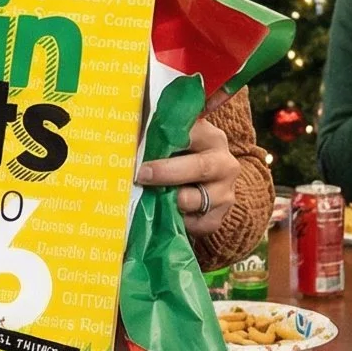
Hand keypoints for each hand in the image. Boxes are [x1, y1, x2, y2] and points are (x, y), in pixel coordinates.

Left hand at [136, 107, 238, 234]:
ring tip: (151, 197)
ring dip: (169, 200)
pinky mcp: (219, 217)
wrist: (205, 185)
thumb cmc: (178, 158)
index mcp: (211, 138)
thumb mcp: (171, 141)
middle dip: (166, 173)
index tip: (144, 148)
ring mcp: (224, 193)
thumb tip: (127, 126)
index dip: (165, 141)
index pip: (192, 135)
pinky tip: (166, 213)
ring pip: (194, 199)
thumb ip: (154, 132)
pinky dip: (178, 221)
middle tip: (141, 175)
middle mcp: (224, 164)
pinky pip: (196, 224)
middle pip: (199, 167)